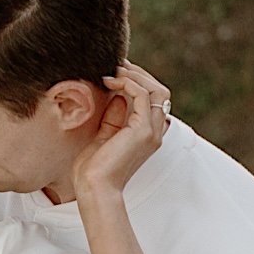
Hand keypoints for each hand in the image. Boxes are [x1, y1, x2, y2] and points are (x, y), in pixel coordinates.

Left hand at [72, 61, 170, 203]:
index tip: (117, 71)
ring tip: (114, 71)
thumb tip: (117, 95)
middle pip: (159, 90)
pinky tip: (110, 83)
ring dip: (135, 76)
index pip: (154, 98)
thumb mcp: (104, 135)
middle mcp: (155, 131)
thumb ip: (114, 116)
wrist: (94, 188)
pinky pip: (143, 95)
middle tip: (117, 65)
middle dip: (139, 74)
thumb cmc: (94, 168)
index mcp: (147, 134)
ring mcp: (151, 131)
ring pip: (156, 89)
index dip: (138, 81)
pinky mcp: (142, 130)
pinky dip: (128, 83)